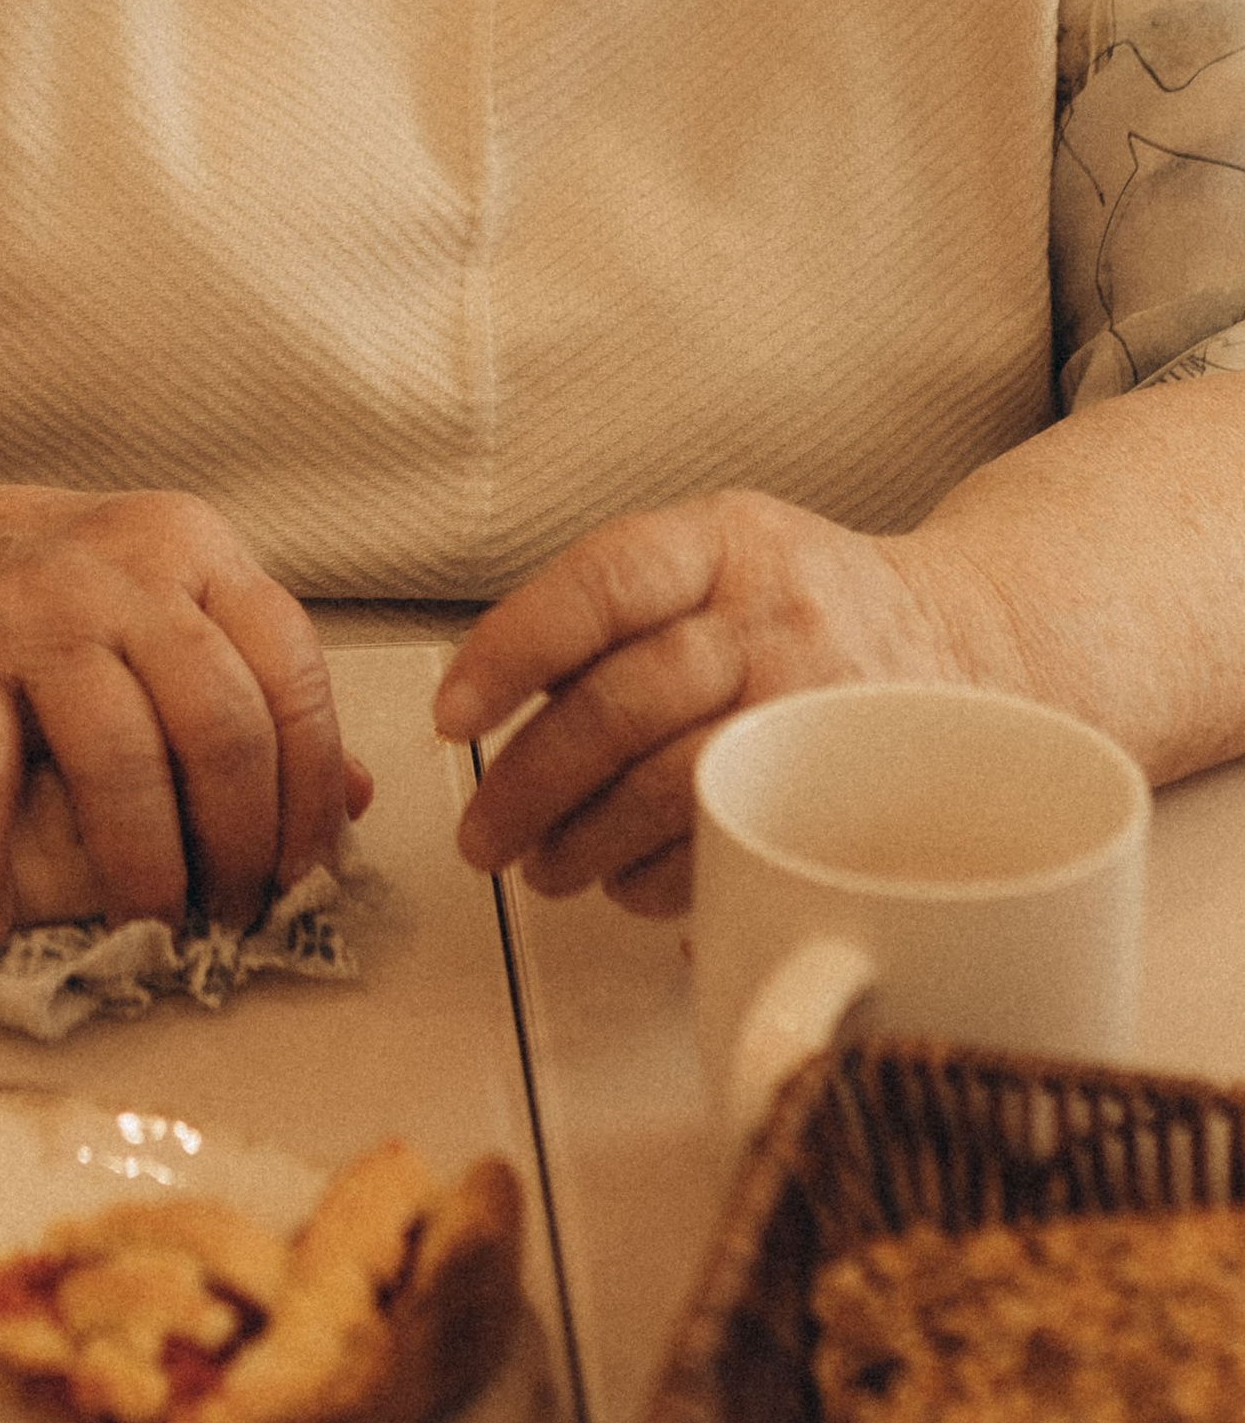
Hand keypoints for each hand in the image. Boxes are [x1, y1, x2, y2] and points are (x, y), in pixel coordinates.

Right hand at [0, 483, 364, 946]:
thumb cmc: (57, 600)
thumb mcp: (171, 611)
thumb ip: (257, 689)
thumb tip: (361, 797)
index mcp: (196, 551)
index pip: (292, 675)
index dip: (313, 790)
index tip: (305, 871)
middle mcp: (122, 572)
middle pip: (219, 724)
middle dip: (238, 843)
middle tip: (233, 913)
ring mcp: (31, 612)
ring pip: (117, 759)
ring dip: (141, 869)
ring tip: (146, 929)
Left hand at [432, 490, 955, 918]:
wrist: (969, 638)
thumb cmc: (803, 608)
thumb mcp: (720, 557)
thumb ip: (616, 609)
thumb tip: (487, 697)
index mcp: (726, 542)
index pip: (603, 583)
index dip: (512, 650)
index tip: (452, 715)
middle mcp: (776, 618)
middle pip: (624, 704)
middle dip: (529, 783)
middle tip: (479, 833)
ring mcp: (819, 708)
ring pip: (674, 788)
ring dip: (584, 844)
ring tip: (542, 865)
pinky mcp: (849, 791)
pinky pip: (734, 849)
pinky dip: (659, 880)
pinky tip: (626, 880)